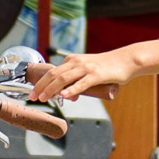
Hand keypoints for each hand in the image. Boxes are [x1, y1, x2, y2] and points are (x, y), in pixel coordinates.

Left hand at [31, 46, 147, 101]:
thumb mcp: (88, 73)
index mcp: (72, 60)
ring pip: (64, 78)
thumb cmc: (107, 68)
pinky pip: (81, 83)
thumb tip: (68, 96)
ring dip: (52, 89)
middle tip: (33, 97)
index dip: (41, 83)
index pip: (52, 71)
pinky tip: (65, 96)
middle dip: (41, 86)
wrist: (125, 60)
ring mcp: (87, 68)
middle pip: (54, 74)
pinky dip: (72, 90)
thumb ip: (77, 83)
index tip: (34, 93)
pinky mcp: (97, 75)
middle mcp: (77, 62)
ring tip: (44, 98)